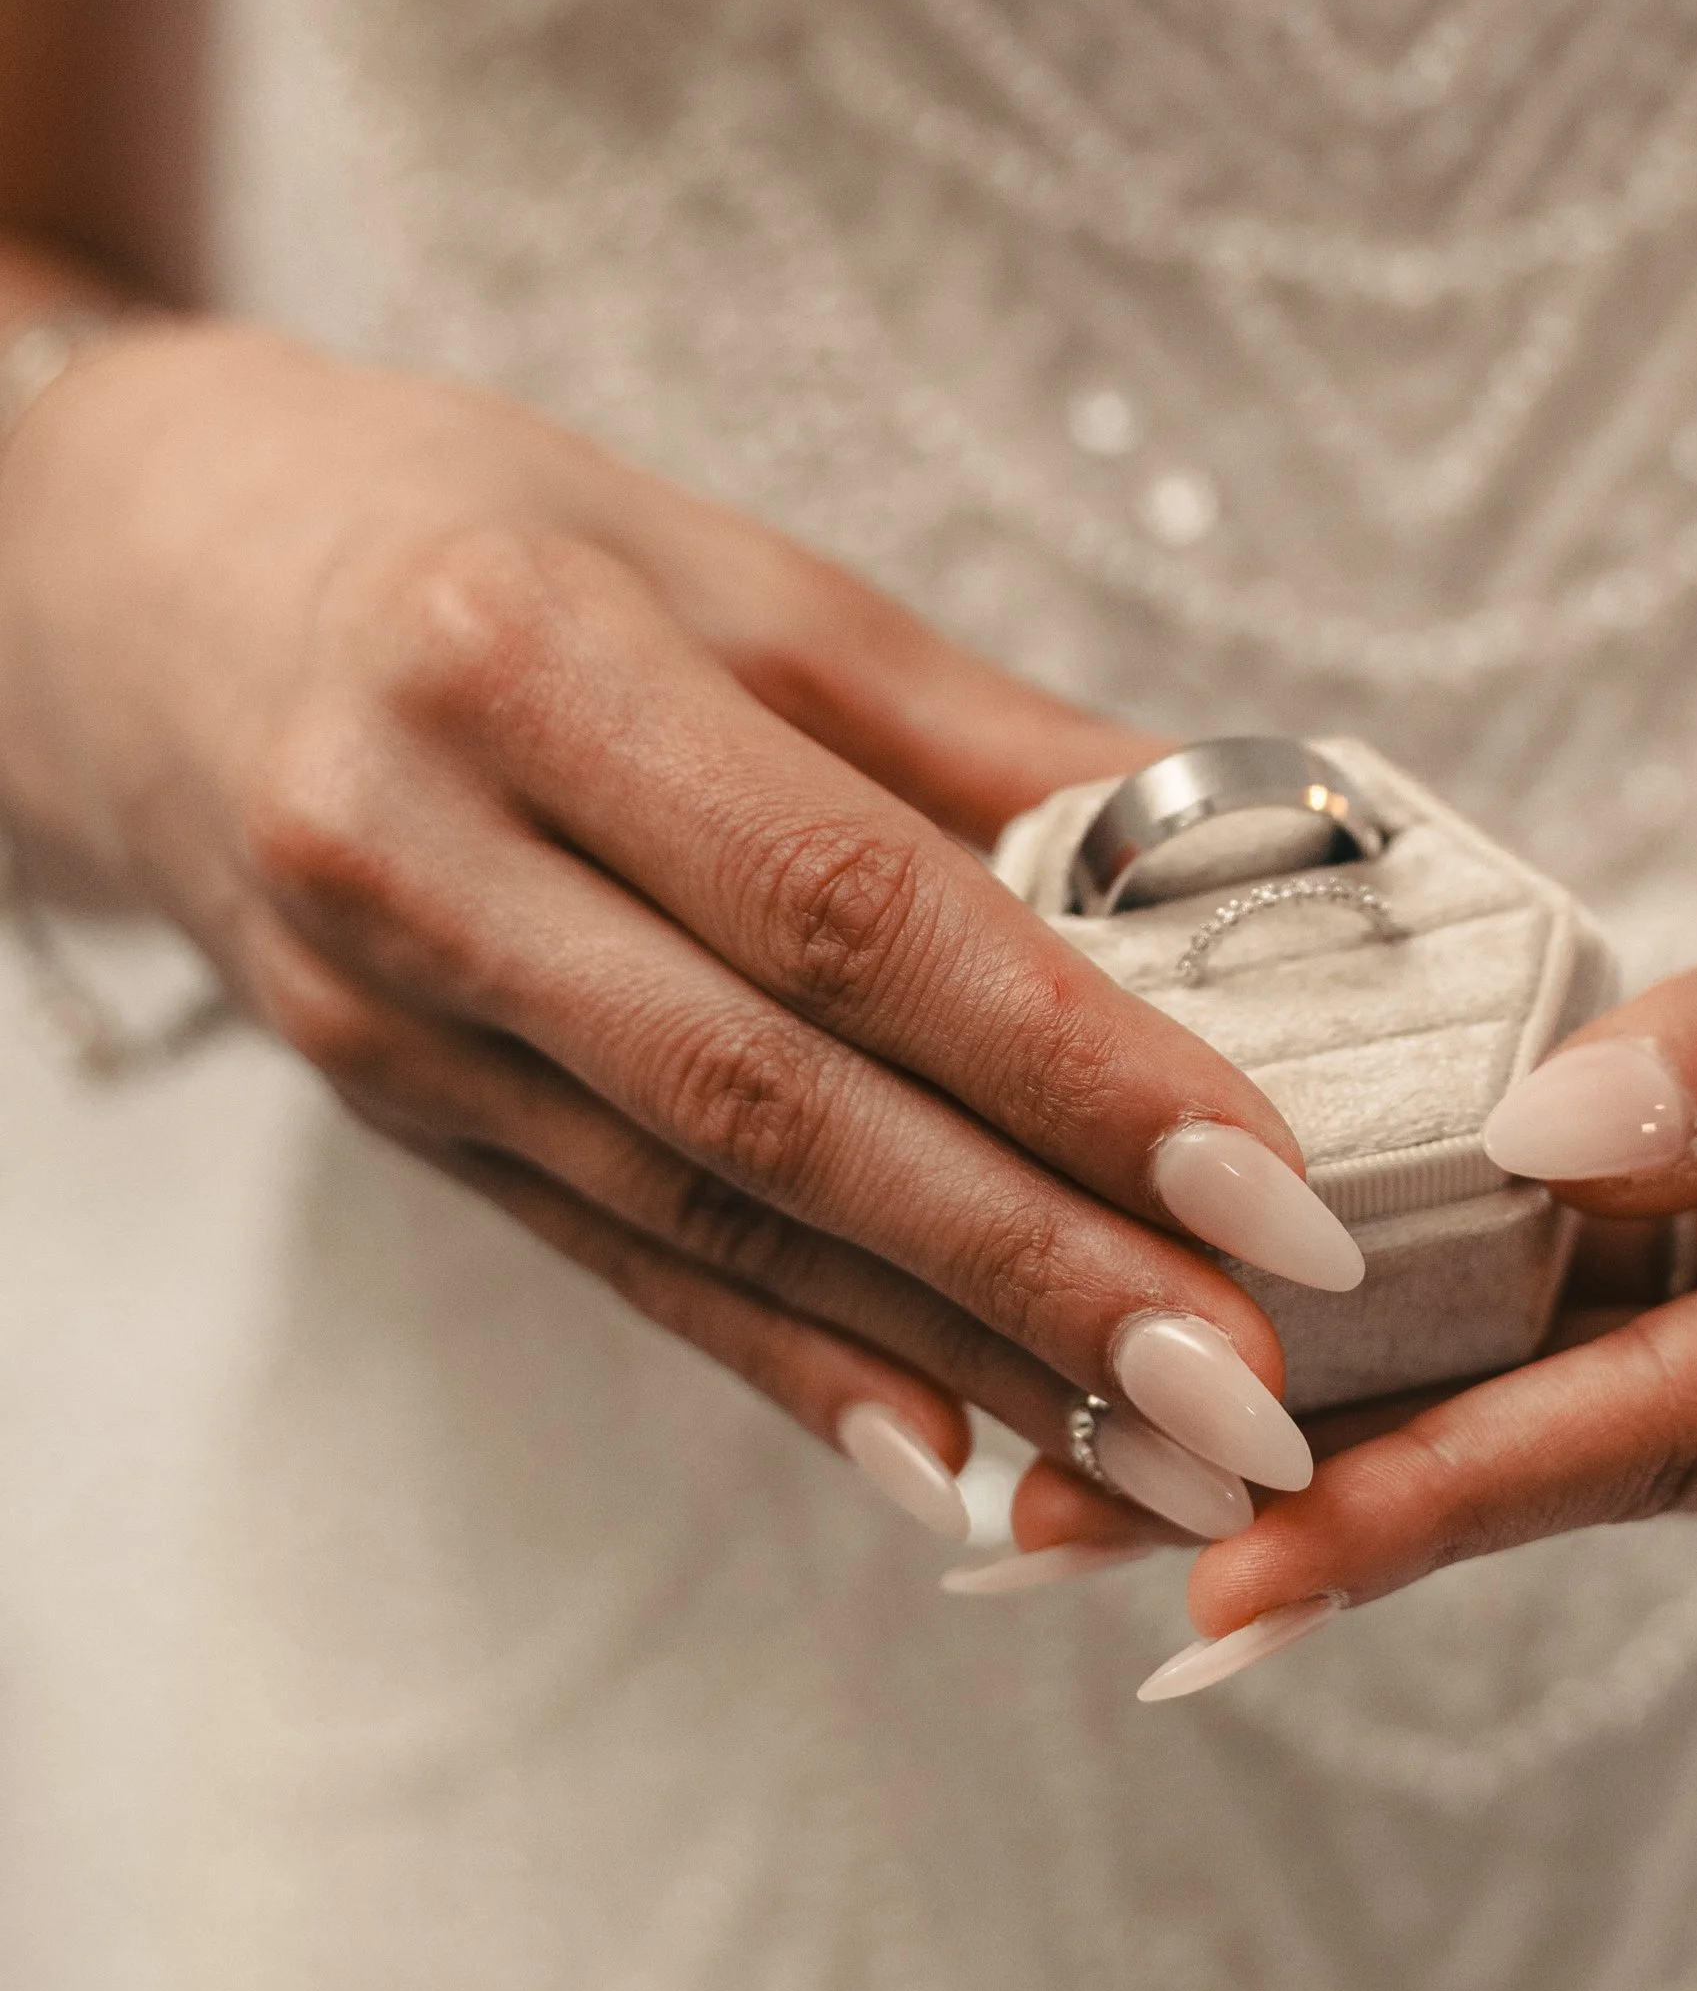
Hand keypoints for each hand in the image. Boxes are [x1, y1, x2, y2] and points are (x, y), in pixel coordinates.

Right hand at [0, 324, 1357, 1532]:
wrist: (138, 591)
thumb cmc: (465, 533)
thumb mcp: (710, 557)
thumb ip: (961, 725)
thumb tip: (1226, 841)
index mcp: (521, 663)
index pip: (840, 902)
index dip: (1065, 1059)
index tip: (1265, 1182)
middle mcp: (421, 857)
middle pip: (774, 1100)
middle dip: (1036, 1264)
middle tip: (1252, 1389)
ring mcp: (382, 1015)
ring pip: (705, 1217)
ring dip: (950, 1354)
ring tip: (1158, 1454)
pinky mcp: (390, 1115)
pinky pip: (618, 1259)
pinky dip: (794, 1361)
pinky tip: (947, 1458)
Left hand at [1135, 637, 1696, 1653]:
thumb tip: (1541, 1139)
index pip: (1684, 1421)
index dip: (1435, 1494)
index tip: (1211, 1563)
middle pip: (1609, 1459)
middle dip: (1327, 1497)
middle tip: (1028, 1536)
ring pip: (1616, 1424)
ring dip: (1370, 1442)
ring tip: (1078, 1462)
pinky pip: (1663, 1348)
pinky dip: (1482, 1356)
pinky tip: (1293, 1350)